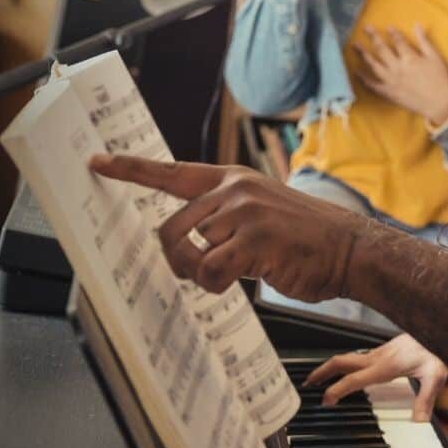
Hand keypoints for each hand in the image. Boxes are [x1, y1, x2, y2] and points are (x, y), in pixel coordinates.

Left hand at [87, 156, 358, 300]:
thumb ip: (226, 219)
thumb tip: (191, 245)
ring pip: (189, 251)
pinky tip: (241, 279)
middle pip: (171, 227)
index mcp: (234, 180)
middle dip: (179, 259)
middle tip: (201, 272)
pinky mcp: (254, 239)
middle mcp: (235, 190)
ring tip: (234, 273)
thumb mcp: (263, 213)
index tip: (97, 163)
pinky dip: (217, 284)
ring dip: (204, 274)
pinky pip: (210, 270)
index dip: (132, 170)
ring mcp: (245, 212)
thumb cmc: (307, 240)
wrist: (350, 249)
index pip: (174, 173)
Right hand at [303, 334, 447, 420]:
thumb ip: (427, 397)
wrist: (440, 327)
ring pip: (348, 358)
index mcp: (385, 365)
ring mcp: (380, 352)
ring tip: (319, 379)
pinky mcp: (385, 350)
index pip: (355, 378)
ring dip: (331, 367)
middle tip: (307, 384)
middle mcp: (378, 357)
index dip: (338, 389)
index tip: (325, 401)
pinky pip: (358, 357)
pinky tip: (348, 372)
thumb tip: (419, 421)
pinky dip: (346, 365)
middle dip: (322, 372)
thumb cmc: (438, 350)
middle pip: (342, 361)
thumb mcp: (436, 375)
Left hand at [352, 25, 447, 125]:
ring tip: (355, 46)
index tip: (388, 27)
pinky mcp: (389, 93)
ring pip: (374, 65)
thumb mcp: (434, 57)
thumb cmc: (440, 79)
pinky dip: (364, 79)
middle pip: (382, 49)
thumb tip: (417, 25)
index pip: (398, 41)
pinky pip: (373, 85)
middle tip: (365, 28)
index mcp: (409, 58)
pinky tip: (356, 72)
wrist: (440, 103)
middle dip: (373, 37)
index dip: (393, 33)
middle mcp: (397, 67)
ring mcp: (391, 80)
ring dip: (363, 54)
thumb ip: (424, 41)